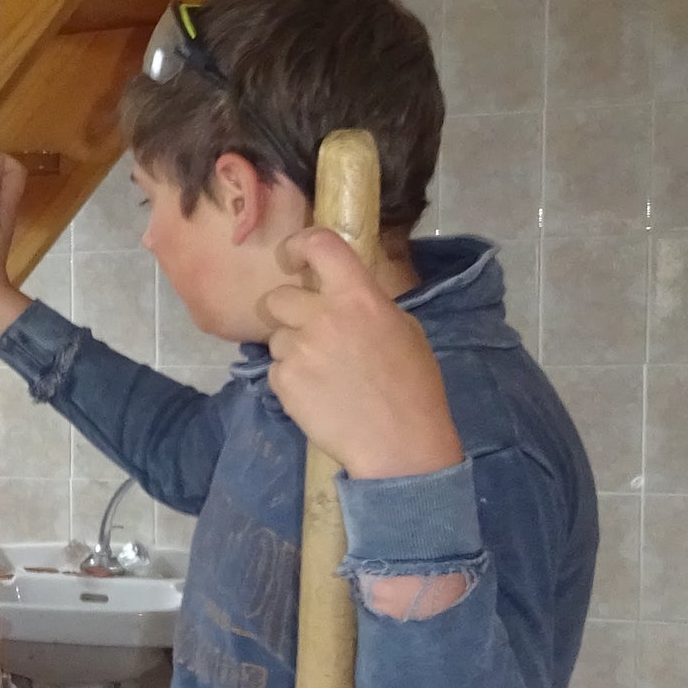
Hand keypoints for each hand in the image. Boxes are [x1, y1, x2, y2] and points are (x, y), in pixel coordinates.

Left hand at [257, 228, 462, 480]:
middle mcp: (323, 317)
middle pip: (277, 297)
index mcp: (359, 297)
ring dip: (292, 350)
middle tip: (311, 334)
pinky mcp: (283, 381)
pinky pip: (275, 369)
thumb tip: (338, 291)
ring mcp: (299, 349)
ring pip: (276, 337)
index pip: (320, 245)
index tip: (293, 258)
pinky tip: (319, 396)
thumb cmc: (412, 387)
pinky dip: (291, 380)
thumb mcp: (403, 329)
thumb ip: (365, 304)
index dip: (298, 245)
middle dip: (288, 313)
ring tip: (326, 375)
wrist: (399, 443)